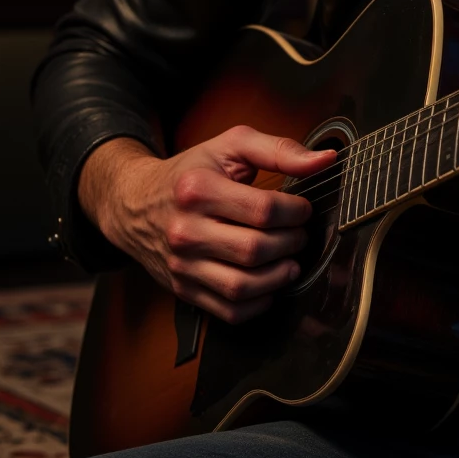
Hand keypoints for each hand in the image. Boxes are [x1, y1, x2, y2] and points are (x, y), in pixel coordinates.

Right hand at [77, 129, 335, 322]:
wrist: (134, 203)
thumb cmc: (190, 173)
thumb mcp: (230, 146)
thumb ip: (280, 149)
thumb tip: (324, 160)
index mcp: (197, 190)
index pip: (263, 210)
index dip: (296, 212)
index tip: (302, 210)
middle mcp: (185, 231)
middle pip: (255, 250)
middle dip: (291, 244)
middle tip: (299, 234)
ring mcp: (182, 265)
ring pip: (242, 286)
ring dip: (279, 278)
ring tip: (290, 261)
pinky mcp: (183, 289)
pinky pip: (229, 311)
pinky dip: (258, 304)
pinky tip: (269, 284)